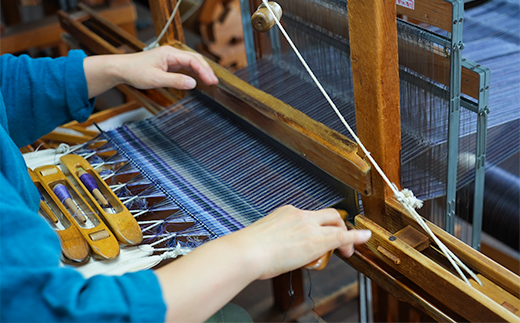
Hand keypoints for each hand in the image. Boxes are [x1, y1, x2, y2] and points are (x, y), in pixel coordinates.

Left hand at [116, 46, 217, 89]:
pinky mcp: (168, 64)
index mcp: (169, 53)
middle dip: (206, 70)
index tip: (211, 81)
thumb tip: (193, 83)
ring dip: (201, 71)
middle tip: (214, 82)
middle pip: (195, 59)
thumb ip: (176, 81)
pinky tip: (198, 80)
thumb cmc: (135, 71)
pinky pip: (185, 67)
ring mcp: (170, 59)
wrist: (121, 69)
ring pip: (191, 63)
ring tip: (210, 81)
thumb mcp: (156, 79)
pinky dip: (194, 73)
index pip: (193, 60)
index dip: (204, 71)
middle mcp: (171, 54)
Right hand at [231, 205, 371, 279]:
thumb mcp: (264, 237)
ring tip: (345, 251)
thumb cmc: (248, 250)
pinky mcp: (317, 240)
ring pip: (336, 226)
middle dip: (339, 225)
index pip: (311, 215)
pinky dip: (355, 236)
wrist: (246, 252)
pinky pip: (342, 236)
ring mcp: (309, 226)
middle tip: (341, 241)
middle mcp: (299, 215)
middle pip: (329, 214)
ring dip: (344, 237)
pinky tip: (364, 238)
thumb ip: (277, 239)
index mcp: (286, 212)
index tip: (322, 232)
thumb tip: (278, 251)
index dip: (322, 224)